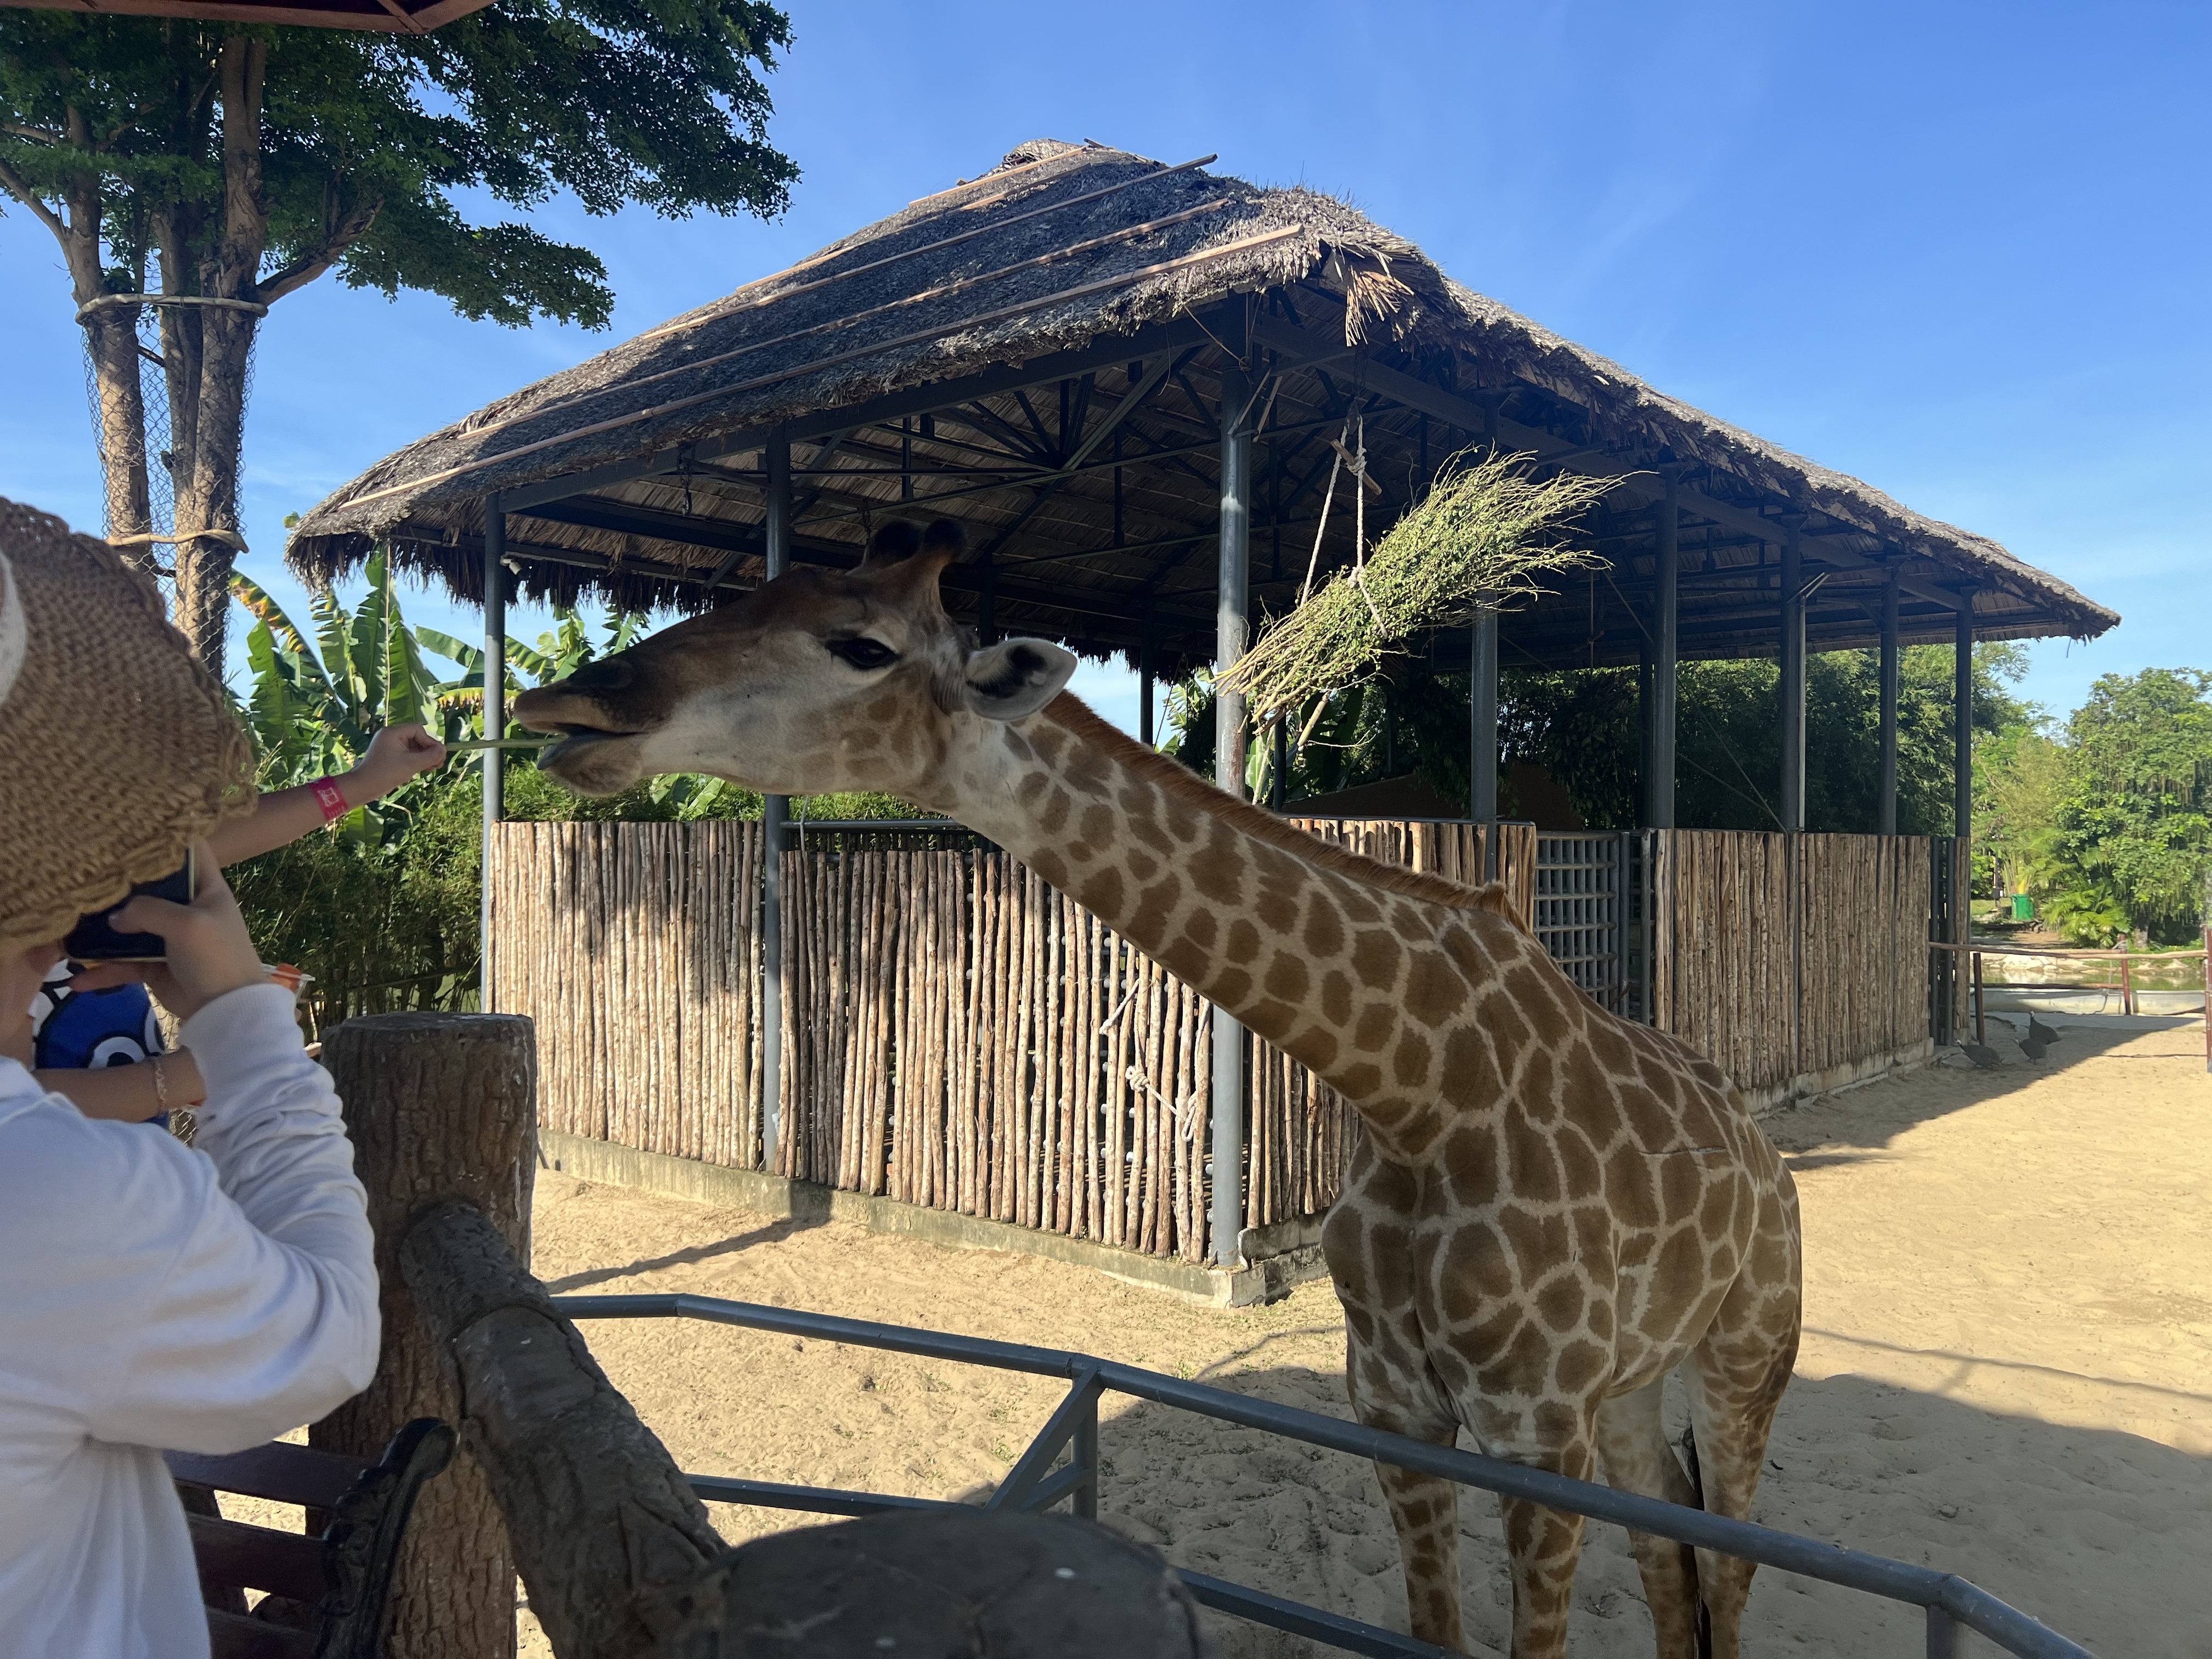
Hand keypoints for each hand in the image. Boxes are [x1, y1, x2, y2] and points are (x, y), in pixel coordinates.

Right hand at [72, 850, 265, 1021]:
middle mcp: (186, 908)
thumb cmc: (216, 957)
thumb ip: (148, 910)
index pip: (189, 851)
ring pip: (128, 927)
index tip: (127, 829)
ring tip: (66, 930)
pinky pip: (123, 964)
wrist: (228, 1012)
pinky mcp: (154, 965)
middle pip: (147, 889)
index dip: (164, 837)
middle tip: (81, 879)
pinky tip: (78, 980)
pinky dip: (102, 972)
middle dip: (116, 887)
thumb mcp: (187, 924)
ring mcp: (169, 937)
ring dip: (99, 932)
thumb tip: (115, 918)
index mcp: (205, 888)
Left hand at [350, 722, 447, 800]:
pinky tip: (423, 770)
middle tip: (438, 764)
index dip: (429, 742)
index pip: (418, 730)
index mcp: (393, 733)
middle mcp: (390, 736)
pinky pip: (407, 754)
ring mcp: (389, 746)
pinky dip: (416, 760)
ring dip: (424, 757)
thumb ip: (430, 756)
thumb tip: (444, 749)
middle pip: (416, 738)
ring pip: (413, 747)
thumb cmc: (386, 774)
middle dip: (428, 750)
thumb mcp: (411, 764)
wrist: (363, 787)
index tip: (437, 756)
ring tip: (432, 769)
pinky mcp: (389, 755)